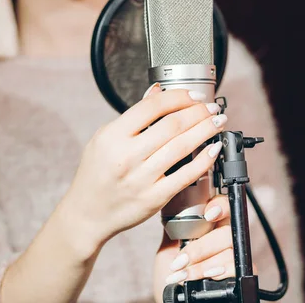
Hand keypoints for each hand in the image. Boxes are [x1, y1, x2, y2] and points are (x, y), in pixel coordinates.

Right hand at [63, 84, 227, 252]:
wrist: (88, 213)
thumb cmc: (96, 174)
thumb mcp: (105, 138)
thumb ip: (133, 116)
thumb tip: (157, 91)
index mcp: (113, 136)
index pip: (153, 106)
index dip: (179, 96)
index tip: (194, 95)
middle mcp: (127, 155)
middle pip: (173, 125)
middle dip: (199, 112)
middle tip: (212, 108)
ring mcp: (141, 178)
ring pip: (182, 146)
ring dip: (206, 130)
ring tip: (217, 122)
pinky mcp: (154, 197)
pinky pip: (186, 175)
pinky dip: (204, 160)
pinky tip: (214, 149)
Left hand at [154, 195, 256, 301]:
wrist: (171, 301)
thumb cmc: (171, 278)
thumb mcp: (167, 252)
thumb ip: (175, 231)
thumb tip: (175, 210)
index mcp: (209, 229)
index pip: (223, 208)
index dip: (220, 206)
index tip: (207, 215)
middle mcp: (225, 240)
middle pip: (227, 231)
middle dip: (201, 247)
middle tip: (181, 260)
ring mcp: (235, 257)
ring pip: (230, 251)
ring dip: (203, 265)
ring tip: (184, 276)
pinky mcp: (240, 275)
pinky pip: (237, 268)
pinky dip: (218, 272)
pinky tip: (206, 277)